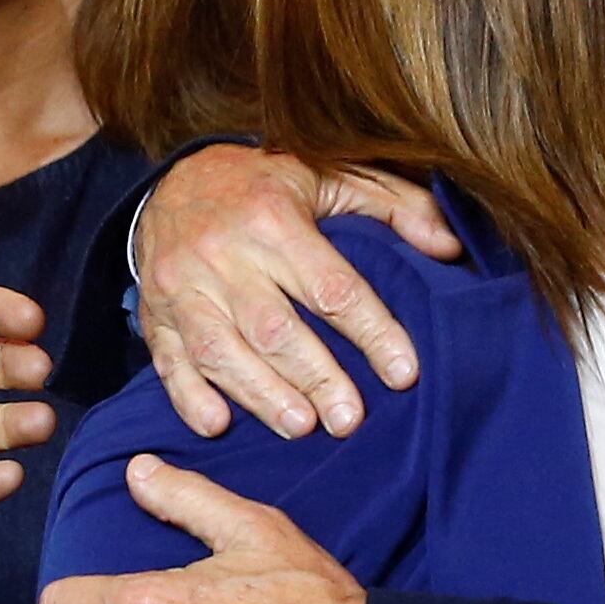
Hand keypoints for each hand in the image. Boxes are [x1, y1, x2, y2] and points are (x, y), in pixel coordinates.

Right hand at [136, 146, 458, 441]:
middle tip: (350, 420)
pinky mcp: (153, 313)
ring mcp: (180, 286)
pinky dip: (189, 397)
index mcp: (274, 219)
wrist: (172, 178)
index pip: (332, 287)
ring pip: (220, 350)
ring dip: (261, 395)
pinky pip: (168, 361)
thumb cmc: (269, 186)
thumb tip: (451, 247)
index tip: (403, 373)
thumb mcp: (335, 175)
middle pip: (274, 328)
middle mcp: (222, 253)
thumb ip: (396, 207)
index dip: (371, 333)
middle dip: (316, 378)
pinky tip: (218, 425)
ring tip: (302, 427)